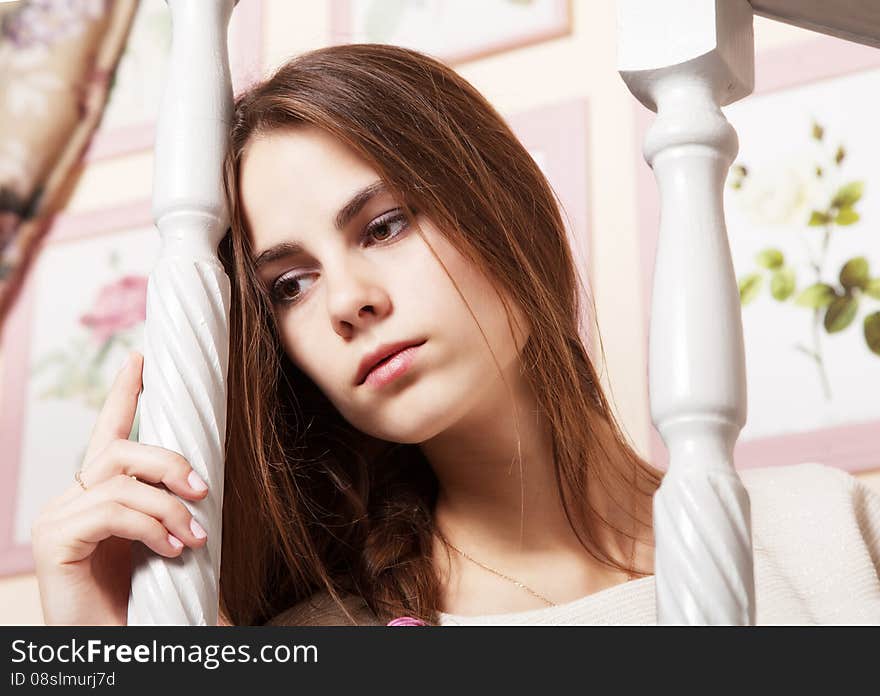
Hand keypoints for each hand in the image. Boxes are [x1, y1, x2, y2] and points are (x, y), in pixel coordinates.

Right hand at [31, 351, 208, 624]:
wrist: (118, 653)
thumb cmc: (145, 605)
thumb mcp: (168, 548)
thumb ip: (177, 513)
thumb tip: (209, 483)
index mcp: (101, 498)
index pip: (110, 434)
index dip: (125, 394)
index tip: (142, 357)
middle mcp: (74, 502)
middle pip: (120, 449)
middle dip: (169, 462)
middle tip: (204, 490)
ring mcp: (59, 521)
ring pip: (118, 478)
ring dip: (168, 504)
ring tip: (192, 538)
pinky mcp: (55, 544)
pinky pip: (109, 511)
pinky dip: (149, 526)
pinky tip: (171, 551)